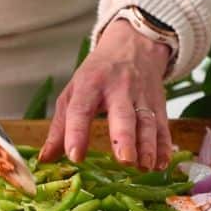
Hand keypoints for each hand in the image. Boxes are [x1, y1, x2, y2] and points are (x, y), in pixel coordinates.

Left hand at [39, 20, 171, 170]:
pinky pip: (163, 127)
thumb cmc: (97, 74)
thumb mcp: (72, 93)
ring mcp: (141, 96)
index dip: (76, 133)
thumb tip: (45, 159)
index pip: (80, 110)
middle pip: (122, 115)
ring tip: (144, 167)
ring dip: (148, 146)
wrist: (133, 44)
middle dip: (124, 138)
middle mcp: (118, 89)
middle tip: (124, 160)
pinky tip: (161, 164)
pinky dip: (164, 147)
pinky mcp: (159, 103)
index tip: (75, 156)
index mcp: (89, 86)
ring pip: (147, 122)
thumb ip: (59, 128)